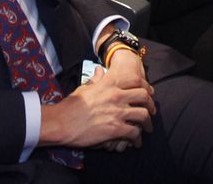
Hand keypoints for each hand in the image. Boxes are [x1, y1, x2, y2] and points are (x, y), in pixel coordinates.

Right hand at [39, 65, 153, 149]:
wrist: (61, 122)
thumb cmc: (71, 105)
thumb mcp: (84, 87)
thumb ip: (96, 79)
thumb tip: (100, 70)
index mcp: (109, 84)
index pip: (136, 80)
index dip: (146, 86)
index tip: (149, 93)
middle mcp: (116, 96)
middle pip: (144, 96)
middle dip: (151, 105)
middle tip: (151, 111)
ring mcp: (117, 112)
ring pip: (143, 115)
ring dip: (148, 123)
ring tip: (147, 128)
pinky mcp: (115, 129)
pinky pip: (134, 133)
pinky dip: (138, 138)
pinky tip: (136, 142)